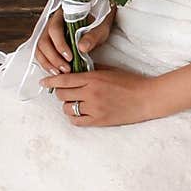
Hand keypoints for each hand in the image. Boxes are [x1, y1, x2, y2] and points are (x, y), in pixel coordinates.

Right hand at [34, 4, 115, 75]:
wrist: (96, 23)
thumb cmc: (98, 23)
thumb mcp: (100, 28)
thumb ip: (93, 36)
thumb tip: (82, 47)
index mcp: (63, 15)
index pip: (54, 29)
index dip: (60, 45)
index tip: (70, 57)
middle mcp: (51, 23)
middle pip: (44, 41)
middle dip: (54, 58)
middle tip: (66, 69)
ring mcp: (48, 33)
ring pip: (40, 49)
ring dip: (48, 63)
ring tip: (60, 72)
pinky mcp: (48, 43)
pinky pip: (41, 54)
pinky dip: (47, 64)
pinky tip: (56, 71)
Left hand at [38, 64, 159, 126]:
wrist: (146, 98)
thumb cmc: (130, 82)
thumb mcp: (110, 70)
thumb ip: (91, 69)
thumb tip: (75, 70)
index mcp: (93, 79)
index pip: (64, 80)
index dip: (51, 80)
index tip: (43, 81)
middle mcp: (91, 94)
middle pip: (62, 94)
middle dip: (60, 92)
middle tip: (64, 91)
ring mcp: (94, 109)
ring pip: (67, 108)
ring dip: (67, 105)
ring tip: (74, 102)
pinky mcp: (99, 121)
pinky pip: (77, 121)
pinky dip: (74, 116)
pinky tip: (78, 112)